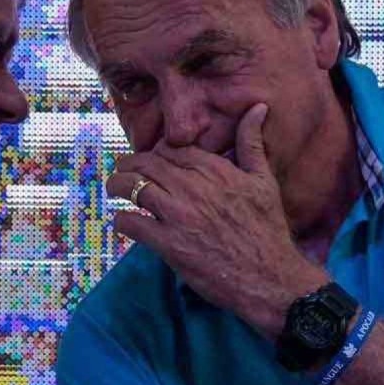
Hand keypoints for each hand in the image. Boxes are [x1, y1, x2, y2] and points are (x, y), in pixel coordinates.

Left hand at [105, 104, 326, 335]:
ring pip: (133, 187)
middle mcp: (194, 188)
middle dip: (128, 165)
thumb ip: (252, 143)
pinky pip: (131, 223)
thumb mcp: (264, 180)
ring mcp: (179, 216)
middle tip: (121, 171)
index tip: (148, 161)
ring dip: (117, 185)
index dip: (153, 153)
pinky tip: (124, 221)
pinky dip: (122, 220)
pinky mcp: (169, 244)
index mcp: (214, 169)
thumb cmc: (267, 230)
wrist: (269, 277)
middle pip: (146, 164)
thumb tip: (258, 107)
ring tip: (114, 189)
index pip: (169, 149)